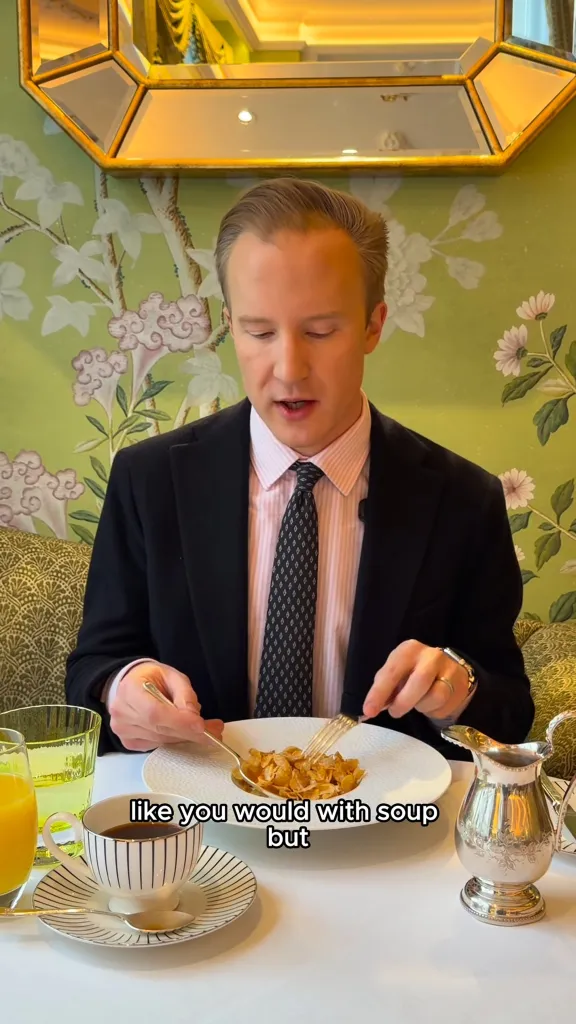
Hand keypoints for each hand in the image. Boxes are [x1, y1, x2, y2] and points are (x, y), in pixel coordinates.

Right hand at [109, 661, 223, 751]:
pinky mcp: (128, 742)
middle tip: (214, 732)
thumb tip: (194, 717)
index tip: (201, 726)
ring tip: (207, 731)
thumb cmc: (153, 678)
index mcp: (129, 690)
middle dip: (189, 732)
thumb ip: (185, 694)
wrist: (133, 684)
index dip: (179, 722)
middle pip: (159, 730)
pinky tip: (185, 732)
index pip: (154, 712)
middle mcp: (122, 712)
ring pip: (161, 740)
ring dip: (186, 738)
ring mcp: (123, 730)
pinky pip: (157, 746)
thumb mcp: (172, 676)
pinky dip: (174, 741)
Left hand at [362, 640, 469, 720]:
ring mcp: (449, 670)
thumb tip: (370, 710)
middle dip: (403, 702)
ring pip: (433, 697)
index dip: (379, 692)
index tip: (369, 710)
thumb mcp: (397, 672)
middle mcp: (431, 656)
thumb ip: (384, 687)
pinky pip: (443, 706)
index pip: (392, 671)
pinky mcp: (460, 686)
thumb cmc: (414, 671)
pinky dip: (432, 711)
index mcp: (409, 649)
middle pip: (419, 681)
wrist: (448, 670)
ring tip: (416, 702)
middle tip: (394, 712)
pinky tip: (430, 703)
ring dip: (420, 707)